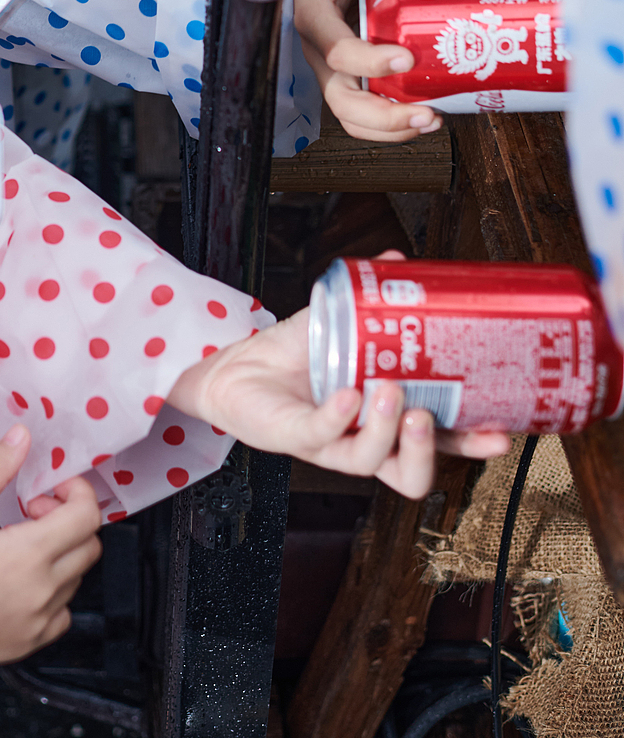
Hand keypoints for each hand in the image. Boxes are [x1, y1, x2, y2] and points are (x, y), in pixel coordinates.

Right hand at [0, 425, 102, 664]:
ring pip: (76, 578)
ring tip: (19, 545)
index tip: (46, 490)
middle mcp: (43, 592)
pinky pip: (62, 613)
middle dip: (68, 519)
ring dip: (60, 553)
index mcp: (29, 555)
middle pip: (89, 545)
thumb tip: (22, 437)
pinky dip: (52, 591)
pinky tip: (21, 581)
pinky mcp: (28, 644)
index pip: (87, 515)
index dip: (75, 492)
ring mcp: (38, 622)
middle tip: (29, 513)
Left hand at [167, 285, 509, 498]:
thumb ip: (374, 296)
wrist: (237, 366)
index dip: (471, 443)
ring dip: (386, 428)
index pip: (439, 443)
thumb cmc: (296, 355)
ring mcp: (330, 443)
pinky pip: (322, 435)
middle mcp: (363, 440)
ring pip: (372, 460)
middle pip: (412, 475)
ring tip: (389, 390)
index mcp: (386, 421)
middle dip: (431, 449)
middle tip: (428, 413)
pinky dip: (338, 415)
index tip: (501, 431)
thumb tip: (402, 262)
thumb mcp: (341, 323)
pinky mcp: (295, 437)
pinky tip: (346, 393)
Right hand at [296, 0, 450, 140]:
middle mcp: (318, 51)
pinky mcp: (346, 77)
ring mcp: (330, 70)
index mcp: (314, 17)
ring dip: (389, 128)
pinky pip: (360, 112)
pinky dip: (388, 125)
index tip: (406, 59)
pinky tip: (420, 117)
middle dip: (384, 117)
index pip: (336, 51)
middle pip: (341, 101)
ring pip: (350, 115)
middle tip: (425, 114)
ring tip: (429, 121)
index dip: (370, 62)